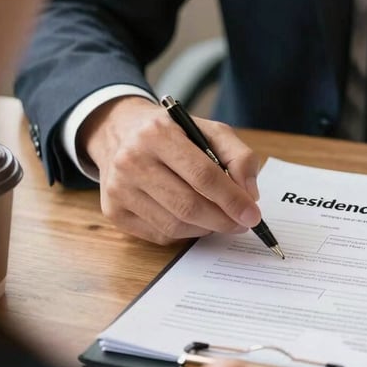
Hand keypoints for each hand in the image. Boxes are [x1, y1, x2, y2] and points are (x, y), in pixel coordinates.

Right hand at [80, 96, 261, 244]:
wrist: (120, 133)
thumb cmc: (173, 134)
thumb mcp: (210, 130)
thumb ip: (239, 157)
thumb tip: (249, 195)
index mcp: (158, 133)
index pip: (203, 175)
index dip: (232, 199)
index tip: (253, 215)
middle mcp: (132, 160)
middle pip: (188, 206)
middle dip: (223, 220)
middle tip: (241, 224)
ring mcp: (119, 189)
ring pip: (175, 225)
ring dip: (206, 228)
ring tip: (219, 218)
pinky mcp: (113, 211)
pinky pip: (160, 235)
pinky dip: (185, 233)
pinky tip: (193, 219)